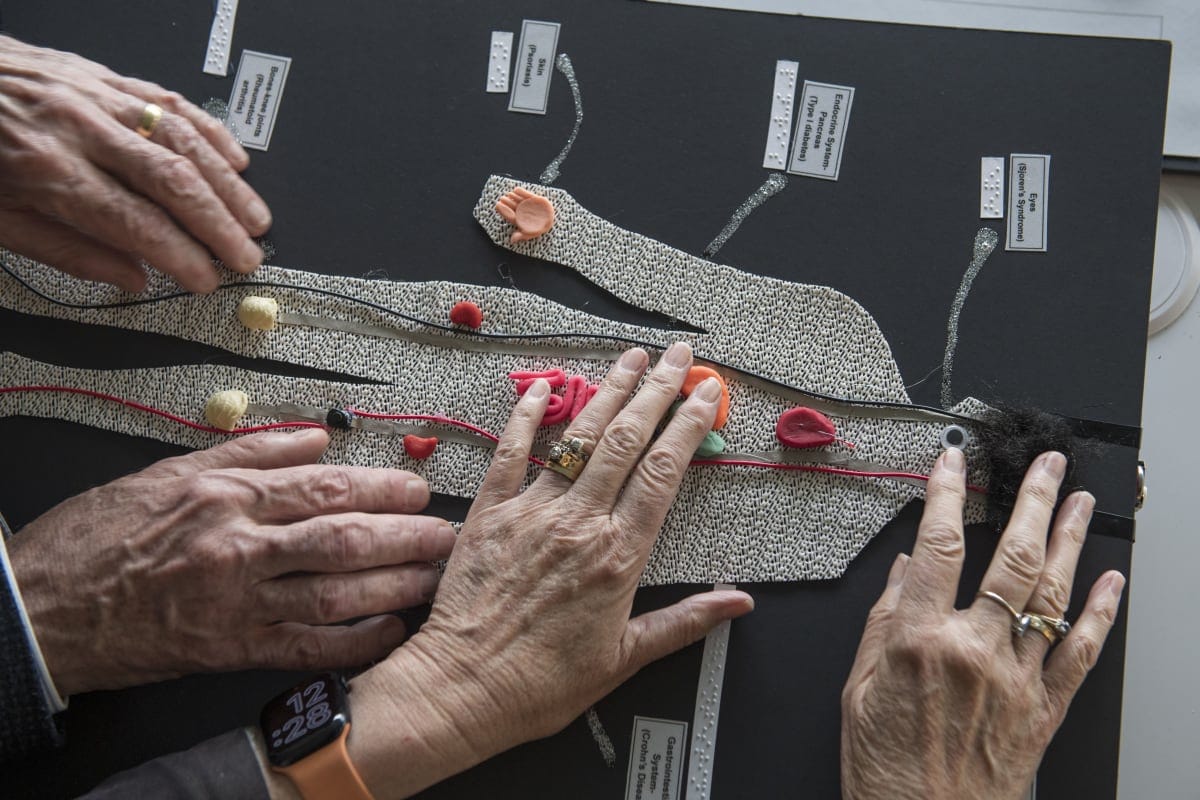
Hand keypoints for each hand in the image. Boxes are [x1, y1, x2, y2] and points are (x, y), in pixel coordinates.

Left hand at [0, 35, 271, 292]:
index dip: (181, 256)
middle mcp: (80, 128)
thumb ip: (68, 251)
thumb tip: (131, 279)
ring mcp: (97, 97)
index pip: (137, 223)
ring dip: (227, 185)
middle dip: (219, 225)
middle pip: (172, 181)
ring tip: (255, 218)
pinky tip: (236, 160)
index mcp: (50, 171)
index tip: (206, 279)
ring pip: (182, 140)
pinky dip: (210, 132)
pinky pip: (170, 101)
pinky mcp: (104, 76)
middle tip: (246, 256)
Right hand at [7, 429, 454, 696]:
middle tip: (444, 532)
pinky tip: (389, 631)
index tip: (418, 488)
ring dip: (394, 585)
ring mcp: (237, 602)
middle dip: (404, 535)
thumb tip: (316, 435)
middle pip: (343, 537)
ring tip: (434, 576)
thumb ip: (249, 450)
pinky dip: (355, 641)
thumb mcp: (170, 471)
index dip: (381, 486)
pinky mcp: (231, 649)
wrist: (48, 607)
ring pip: (335, 592)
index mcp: (226, 495)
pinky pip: (308, 648)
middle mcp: (239, 547)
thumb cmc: (102, 536)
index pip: (324, 486)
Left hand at [301, 343, 753, 798]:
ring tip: (631, 358)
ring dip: (607, 391)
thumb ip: (686, 621)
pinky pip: (510, 452)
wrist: (464, 690)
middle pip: (626, 441)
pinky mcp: (490, 513)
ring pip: (577, 437)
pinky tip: (544, 386)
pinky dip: (525, 415)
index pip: (663, 473)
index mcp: (619, 555)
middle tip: (678, 356)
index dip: (687, 426)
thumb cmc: (543, 684)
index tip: (706, 394)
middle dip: (656, 391)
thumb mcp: (626, 658)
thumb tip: (740, 602)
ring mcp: (532, 512)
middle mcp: (579, 523)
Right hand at [840, 448, 1124, 799]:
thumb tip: (903, 574)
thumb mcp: (858, 690)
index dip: (946, 495)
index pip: (938, 547)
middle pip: (1012, 558)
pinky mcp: (1044, 710)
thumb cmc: (885, 770)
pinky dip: (1099, 614)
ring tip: (1077, 500)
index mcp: (919, 641)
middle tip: (1045, 464)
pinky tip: (1111, 582)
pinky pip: (1079, 654)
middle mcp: (974, 651)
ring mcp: (1016, 679)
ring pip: (1051, 595)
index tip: (954, 462)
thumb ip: (882, 624)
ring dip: (1069, 540)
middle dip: (1031, 500)